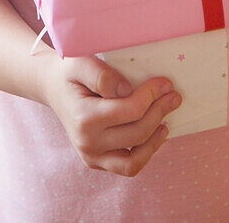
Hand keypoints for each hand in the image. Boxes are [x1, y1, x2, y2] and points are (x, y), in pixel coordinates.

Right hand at [40, 51, 181, 175]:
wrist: (53, 87)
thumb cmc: (70, 72)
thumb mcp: (81, 62)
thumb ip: (102, 75)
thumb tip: (127, 90)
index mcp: (84, 117)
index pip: (130, 110)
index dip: (152, 95)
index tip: (165, 82)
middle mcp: (87, 143)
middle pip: (137, 132)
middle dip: (160, 111)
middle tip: (174, 95)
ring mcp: (91, 156)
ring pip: (135, 159)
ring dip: (156, 139)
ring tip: (168, 119)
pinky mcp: (97, 162)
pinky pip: (127, 166)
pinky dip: (146, 153)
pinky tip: (156, 134)